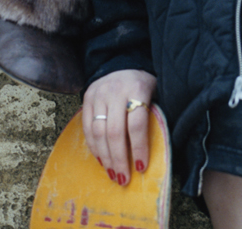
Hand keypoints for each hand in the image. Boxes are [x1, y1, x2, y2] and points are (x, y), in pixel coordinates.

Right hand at [82, 69, 157, 185]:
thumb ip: (152, 115)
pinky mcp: (87, 97)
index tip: (141, 167)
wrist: (122, 61)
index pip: (137, 124)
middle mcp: (116, 90)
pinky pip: (87, 127)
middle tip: (123, 179)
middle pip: (115, 132)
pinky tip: (101, 159)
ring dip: (105, 157)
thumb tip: (152, 150)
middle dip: (119, 159)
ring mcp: (99, 93)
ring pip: (99, 132)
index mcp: (138, 88)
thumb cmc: (142, 83)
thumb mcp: (154, 92)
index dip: (139, 148)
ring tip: (112, 173)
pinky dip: (94, 146)